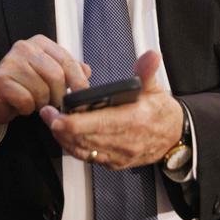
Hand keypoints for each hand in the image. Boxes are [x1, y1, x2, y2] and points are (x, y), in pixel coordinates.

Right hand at [0, 34, 89, 136]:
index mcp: (40, 43)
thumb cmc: (24, 86)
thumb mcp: (49, 75)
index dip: (78, 80)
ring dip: (41, 103)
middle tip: (54, 103)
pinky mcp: (0, 80)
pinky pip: (26, 100)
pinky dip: (27, 108)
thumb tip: (87, 71)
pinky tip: (21, 105)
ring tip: (34, 101)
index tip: (84, 95)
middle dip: (58, 95)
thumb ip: (69, 71)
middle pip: (56, 76)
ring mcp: (10, 61)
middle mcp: (24, 47)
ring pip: (42, 90)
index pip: (67, 60)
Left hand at [39, 50, 183, 170]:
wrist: (173, 137)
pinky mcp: (114, 163)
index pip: (95, 124)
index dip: (70, 122)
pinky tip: (65, 136)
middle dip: (60, 127)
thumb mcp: (155, 88)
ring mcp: (118, 155)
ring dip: (64, 138)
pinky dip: (74, 147)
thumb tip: (151, 56)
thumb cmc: (161, 112)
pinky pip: (89, 158)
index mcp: (133, 120)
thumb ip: (147, 71)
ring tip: (52, 122)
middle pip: (82, 138)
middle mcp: (124, 141)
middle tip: (46, 113)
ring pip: (82, 150)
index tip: (55, 113)